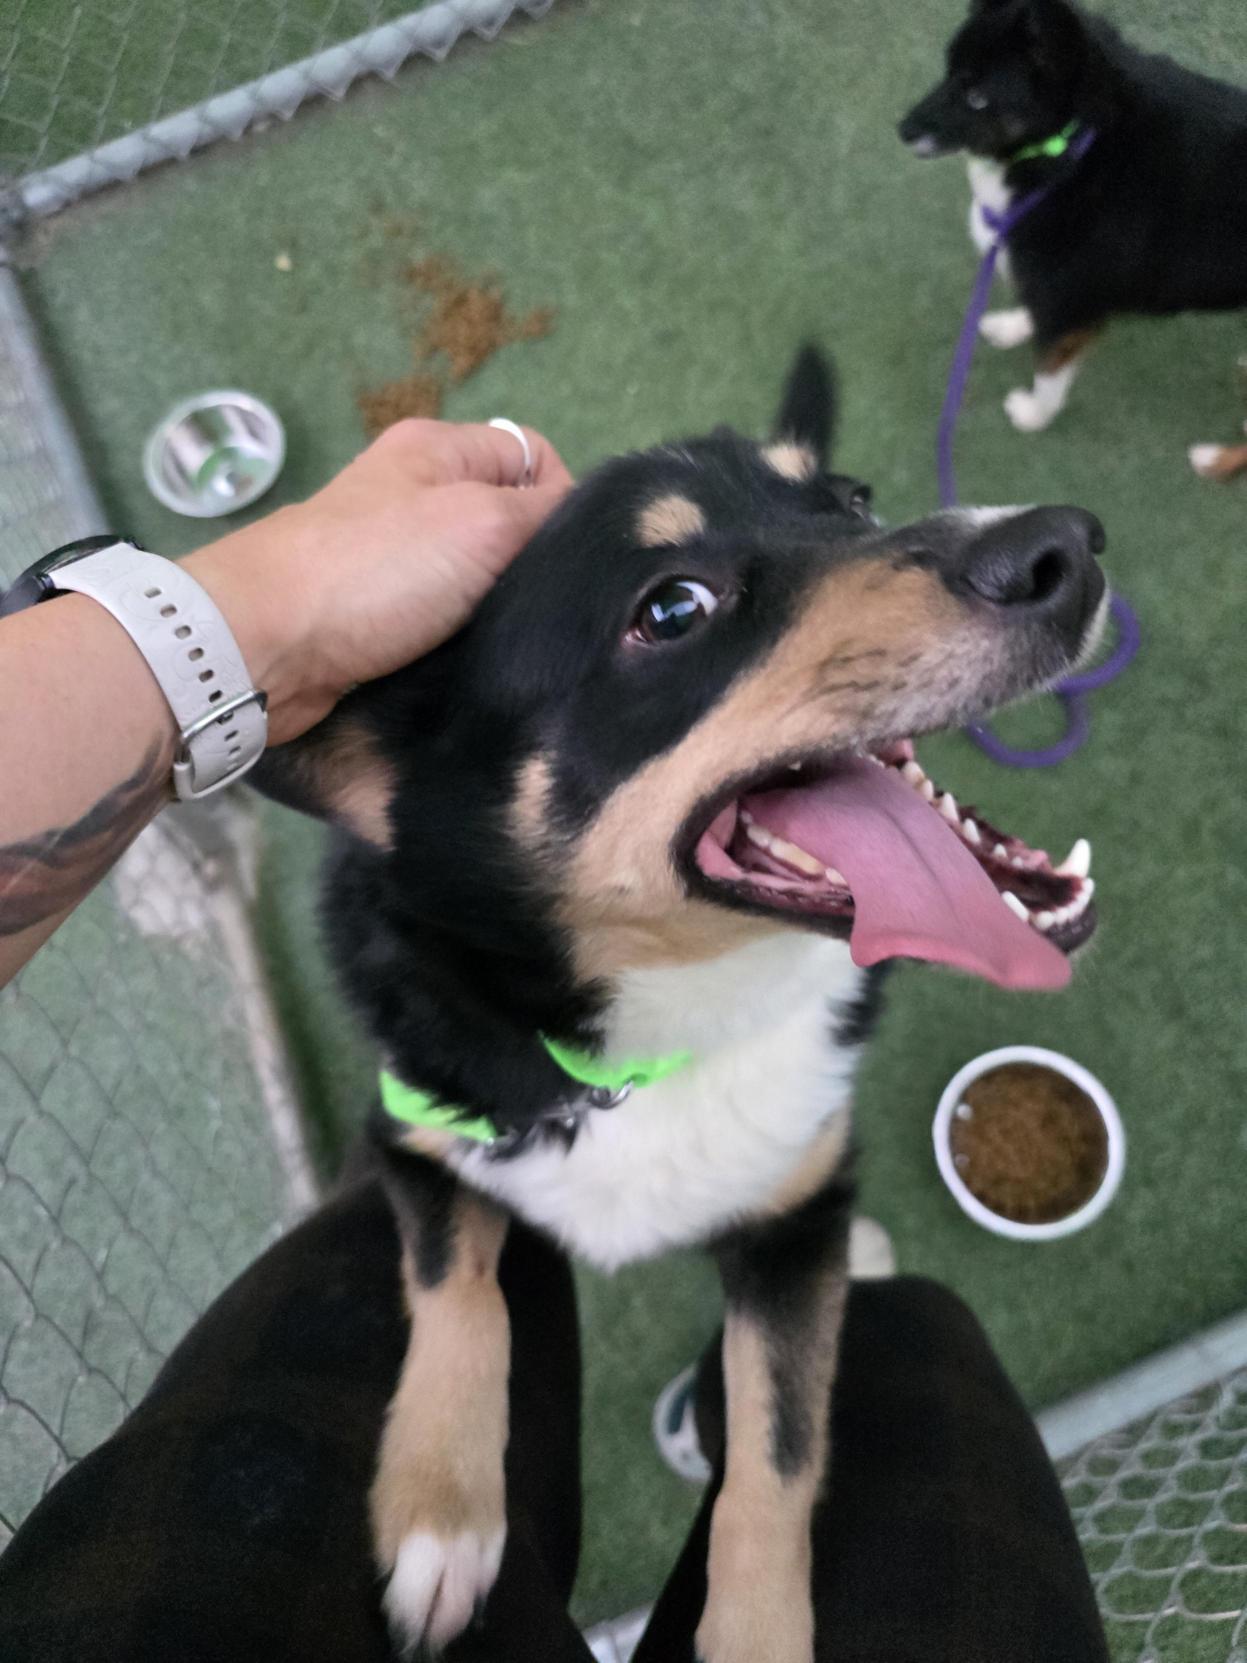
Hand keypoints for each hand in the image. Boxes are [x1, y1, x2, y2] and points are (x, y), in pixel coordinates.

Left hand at [185, 419, 571, 743]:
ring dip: (498, 616)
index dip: (565, 504)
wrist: (263, 645)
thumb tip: (591, 518)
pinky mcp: (373, 618)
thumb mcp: (482, 522)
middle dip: (534, 570)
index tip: (568, 561)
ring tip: (519, 651)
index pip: (535, 457)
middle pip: (508, 525)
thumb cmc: (375, 571)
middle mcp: (414, 495)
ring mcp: (390, 558)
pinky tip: (476, 671)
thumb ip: (545, 512)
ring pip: (477, 582)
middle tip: (551, 616)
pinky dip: (460, 646)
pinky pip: (441, 625)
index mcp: (438, 450)